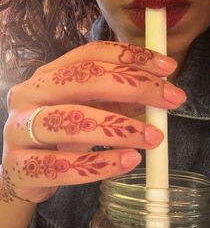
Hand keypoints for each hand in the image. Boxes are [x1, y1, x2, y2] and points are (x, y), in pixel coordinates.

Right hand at [2, 41, 185, 202]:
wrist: (24, 172)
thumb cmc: (60, 135)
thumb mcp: (88, 110)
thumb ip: (117, 100)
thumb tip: (157, 93)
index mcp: (48, 75)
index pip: (90, 54)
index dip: (131, 56)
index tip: (167, 67)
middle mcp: (30, 94)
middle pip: (83, 79)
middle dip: (134, 86)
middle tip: (171, 100)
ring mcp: (19, 129)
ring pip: (73, 122)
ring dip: (120, 128)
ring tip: (154, 138)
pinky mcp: (21, 166)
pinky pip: (64, 166)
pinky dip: (101, 164)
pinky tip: (129, 161)